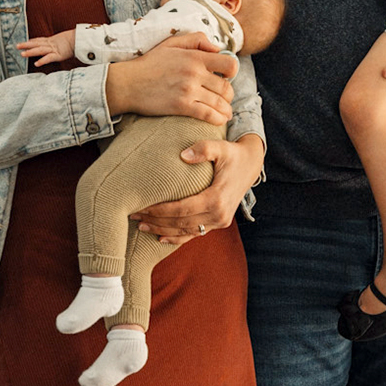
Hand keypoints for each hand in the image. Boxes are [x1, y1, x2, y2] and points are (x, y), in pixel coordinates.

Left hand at [16, 30, 75, 66]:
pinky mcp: (58, 55)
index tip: (26, 41)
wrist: (81, 39)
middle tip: (17, 46)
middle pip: (36, 43)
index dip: (33, 40)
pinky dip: (42, 61)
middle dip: (26, 45)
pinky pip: (48, 58)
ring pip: (39, 50)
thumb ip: (64, 42)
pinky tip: (36, 64)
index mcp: (53, 40)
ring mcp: (54, 49)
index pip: (40, 40)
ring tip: (22, 54)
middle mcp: (52, 44)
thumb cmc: (77, 40)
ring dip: (30, 52)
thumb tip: (65, 43)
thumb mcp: (68, 40)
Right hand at [105, 32, 237, 124]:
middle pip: (227, 87)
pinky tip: (219, 120)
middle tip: (225, 98)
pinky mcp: (181, 106)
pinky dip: (217, 119)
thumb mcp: (172, 43)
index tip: (225, 77)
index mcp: (195, 56)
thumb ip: (197, 40)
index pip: (229, 65)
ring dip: (226, 110)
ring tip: (225, 112)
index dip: (231, 73)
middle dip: (229, 95)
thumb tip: (217, 48)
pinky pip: (208, 115)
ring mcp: (189, 90)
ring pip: (220, 103)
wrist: (127, 83)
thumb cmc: (149, 63)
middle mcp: (195, 73)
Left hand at [130, 134, 263, 244]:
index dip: (160, 210)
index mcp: (217, 198)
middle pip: (181, 223)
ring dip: (163, 230)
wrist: (251, 164)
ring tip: (141, 226)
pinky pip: (195, 234)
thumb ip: (203, 149)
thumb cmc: (233, 154)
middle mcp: (219, 215)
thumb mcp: (221, 147)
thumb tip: (183, 155)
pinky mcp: (219, 222)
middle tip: (134, 216)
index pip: (182, 209)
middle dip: (156, 221)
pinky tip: (160, 238)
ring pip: (186, 231)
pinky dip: (177, 238)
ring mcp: (220, 221)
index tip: (141, 206)